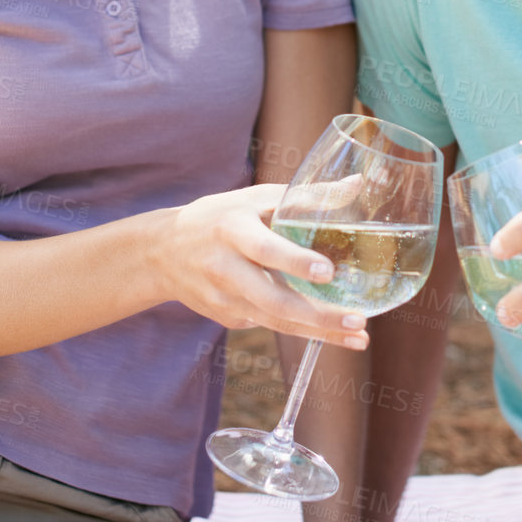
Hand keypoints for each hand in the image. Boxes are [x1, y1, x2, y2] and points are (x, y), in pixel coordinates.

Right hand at [155, 185, 369, 349]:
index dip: (295, 262)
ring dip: (320, 332)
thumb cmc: (222, 216)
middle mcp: (225, 267)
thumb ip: (306, 196)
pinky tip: (330, 328)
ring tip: (358, 337)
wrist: (163, 251)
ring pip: (276, 321)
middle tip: (358, 321)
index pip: (265, 249)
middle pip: (273, 299)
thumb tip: (357, 184)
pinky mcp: (226, 317)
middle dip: (318, 315)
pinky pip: (269, 322)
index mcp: (232, 229)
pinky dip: (302, 327)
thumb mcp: (257, 198)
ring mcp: (223, 298)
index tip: (328, 272)